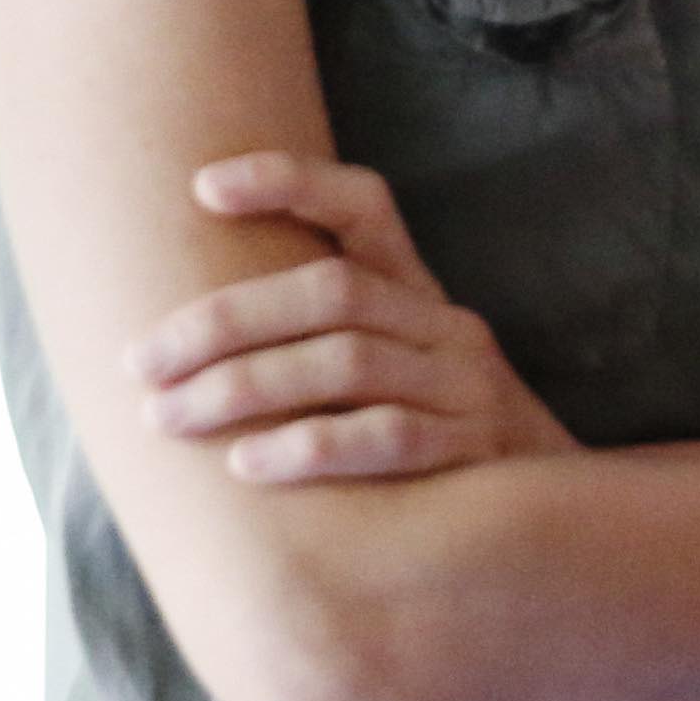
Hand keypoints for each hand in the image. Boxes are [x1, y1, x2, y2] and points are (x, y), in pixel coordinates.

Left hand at [143, 152, 576, 483]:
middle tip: (141, 362)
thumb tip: (179, 338)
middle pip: (332, 289)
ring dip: (244, 385)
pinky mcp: (476, 452)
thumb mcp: (395, 372)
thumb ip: (318, 342)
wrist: (558, 519)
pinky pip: (387, 439)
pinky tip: (246, 465)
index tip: (201, 187)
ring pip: (348, 361)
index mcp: (419, 292)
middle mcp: (446, 325)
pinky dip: (311, 447)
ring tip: (167, 416)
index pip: (364, 204)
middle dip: (224, 320)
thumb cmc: (438, 443)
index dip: (290, 182)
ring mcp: (467, 386)